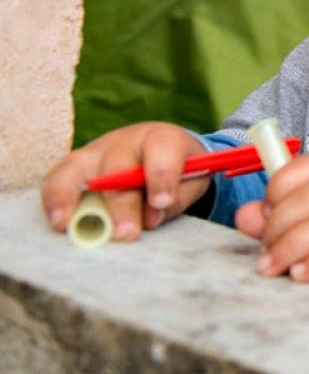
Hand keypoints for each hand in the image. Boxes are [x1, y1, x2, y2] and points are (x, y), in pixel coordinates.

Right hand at [39, 122, 208, 240]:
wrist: (160, 151)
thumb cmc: (179, 171)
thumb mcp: (190, 183)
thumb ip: (175, 200)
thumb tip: (149, 219)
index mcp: (162, 139)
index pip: (162, 150)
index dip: (161, 177)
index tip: (162, 202)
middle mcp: (126, 141)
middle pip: (118, 167)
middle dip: (121, 205)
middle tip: (126, 234)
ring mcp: (96, 150)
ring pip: (78, 168)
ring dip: (71, 198)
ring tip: (67, 225)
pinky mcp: (76, 164)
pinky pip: (57, 177)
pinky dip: (54, 199)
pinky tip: (58, 221)